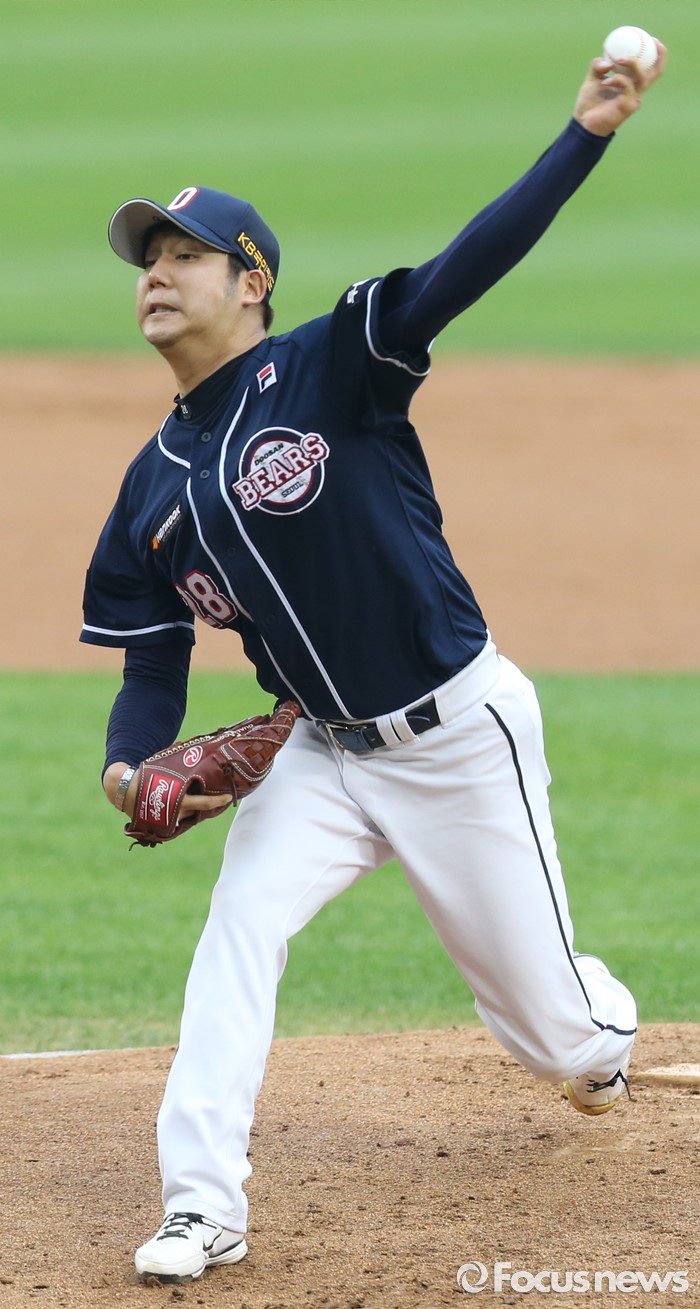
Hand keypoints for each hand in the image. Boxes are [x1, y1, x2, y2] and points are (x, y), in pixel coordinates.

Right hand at [103, 762, 231, 820]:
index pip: (203, 804)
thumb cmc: (145, 775)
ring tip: (200, 795)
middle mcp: (175, 813)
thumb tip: (195, 747)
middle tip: (217, 793)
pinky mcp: (162, 824)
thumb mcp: (164, 768)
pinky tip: (188, 804)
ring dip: (195, 807)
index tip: (228, 797)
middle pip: (198, 809)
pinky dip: (184, 811)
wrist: (123, 789)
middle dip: (207, 802)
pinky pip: (179, 818)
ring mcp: (169, 820)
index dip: (217, 801)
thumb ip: (180, 765)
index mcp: (177, 801)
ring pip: (189, 814)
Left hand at [573, 40, 666, 136]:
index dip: (656, 54)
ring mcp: (634, 99)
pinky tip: (604, 81)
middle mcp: (636, 91)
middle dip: (659, 55)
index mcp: (631, 84)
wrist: (582, 124)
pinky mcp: (628, 106)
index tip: (651, 38)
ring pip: (642, 76)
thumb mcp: (592, 79)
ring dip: (631, 63)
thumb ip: (598, 66)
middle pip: (656, 72)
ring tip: (618, 59)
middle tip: (652, 40)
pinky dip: (616, 79)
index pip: (649, 68)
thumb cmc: (589, 103)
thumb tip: (608, 61)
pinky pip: (626, 86)